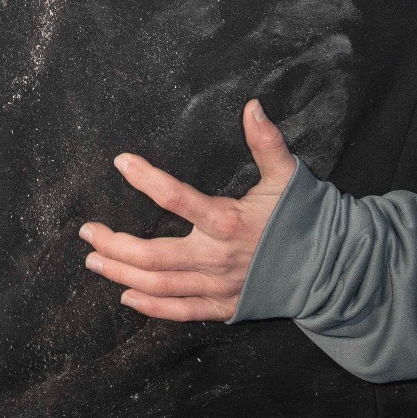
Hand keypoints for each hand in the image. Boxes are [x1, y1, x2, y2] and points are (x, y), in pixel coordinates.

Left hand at [79, 99, 295, 321]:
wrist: (328, 267)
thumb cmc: (304, 217)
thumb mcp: (286, 175)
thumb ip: (266, 141)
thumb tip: (252, 105)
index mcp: (229, 221)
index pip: (177, 198)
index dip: (147, 179)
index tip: (122, 162)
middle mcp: (217, 257)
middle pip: (154, 256)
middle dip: (115, 243)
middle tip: (87, 231)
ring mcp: (217, 287)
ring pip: (159, 285)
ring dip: (121, 272)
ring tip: (94, 259)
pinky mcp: (222, 307)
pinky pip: (179, 311)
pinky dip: (150, 306)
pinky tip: (125, 295)